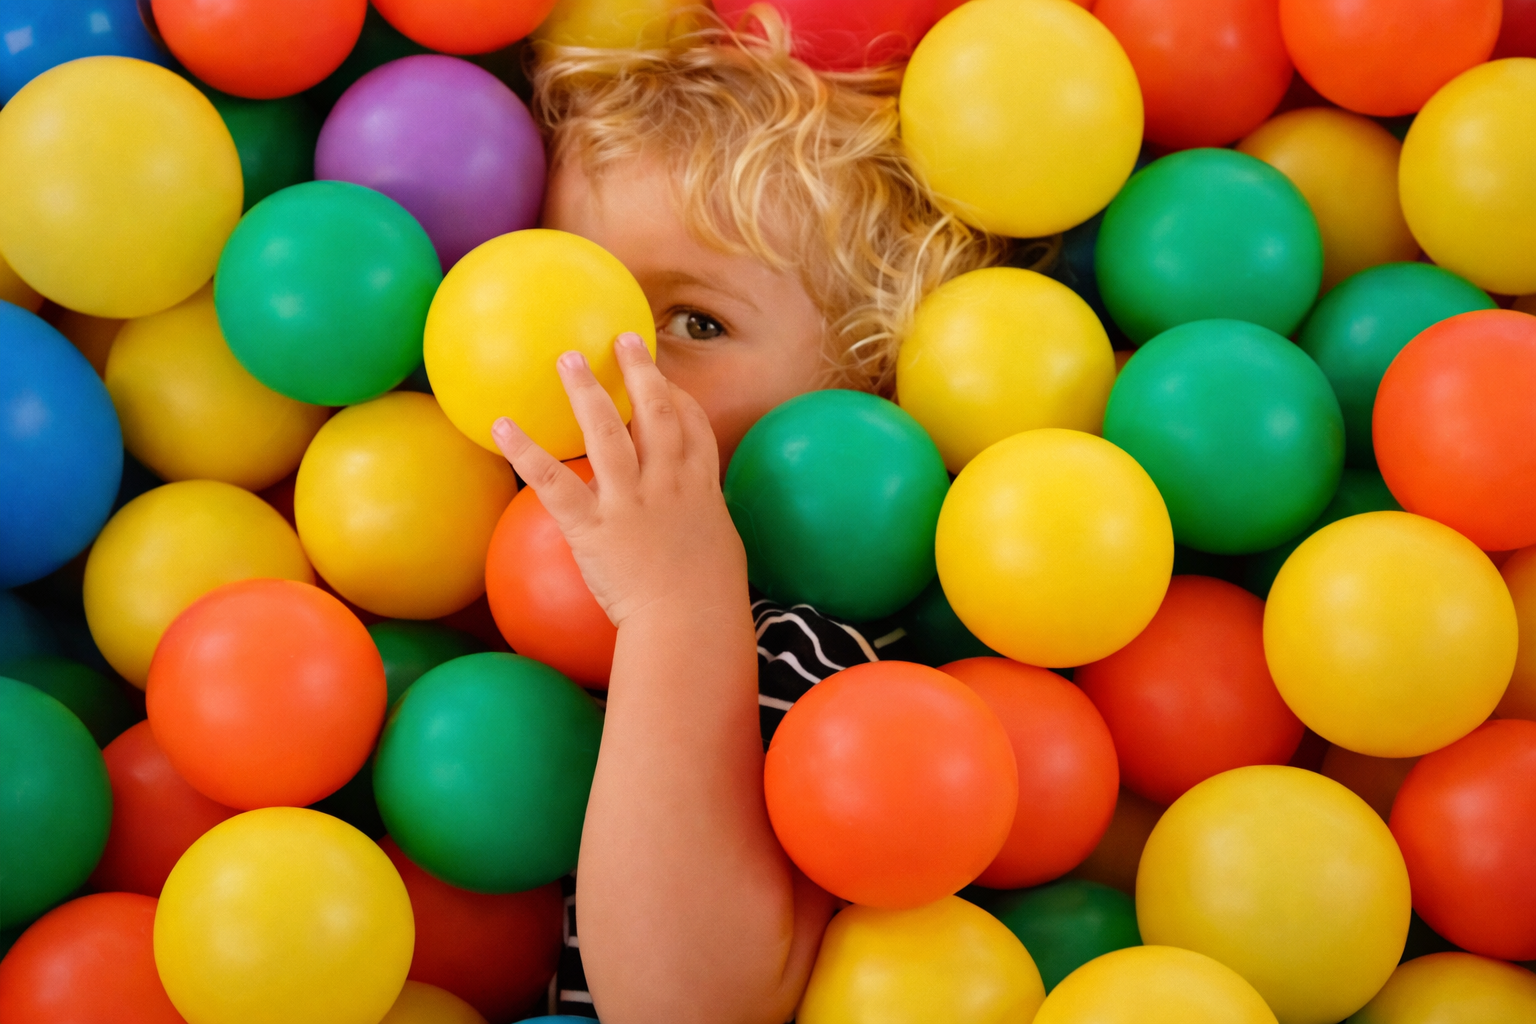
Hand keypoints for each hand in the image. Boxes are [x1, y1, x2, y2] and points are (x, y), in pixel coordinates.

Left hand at [491, 332, 747, 627]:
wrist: (691, 623)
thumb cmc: (710, 600)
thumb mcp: (719, 549)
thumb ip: (702, 527)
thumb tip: (691, 528)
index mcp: (700, 488)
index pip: (691, 427)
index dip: (677, 397)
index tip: (664, 379)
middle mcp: (667, 482)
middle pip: (655, 411)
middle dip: (639, 371)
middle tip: (622, 340)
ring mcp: (630, 500)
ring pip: (606, 431)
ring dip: (586, 390)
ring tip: (566, 358)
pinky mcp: (594, 525)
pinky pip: (554, 482)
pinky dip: (526, 451)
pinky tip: (501, 426)